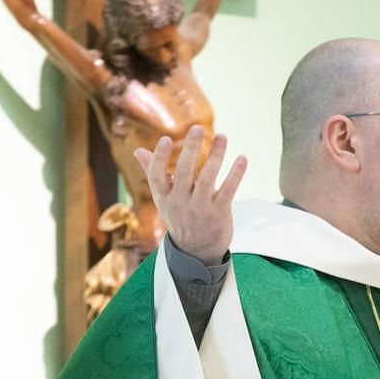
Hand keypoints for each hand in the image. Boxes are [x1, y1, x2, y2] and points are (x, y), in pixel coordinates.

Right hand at [135, 126, 247, 264]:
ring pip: (207, 178)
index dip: (159, 158)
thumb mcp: (162, 198)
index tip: (165, 139)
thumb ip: (153, 172)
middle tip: (197, 128)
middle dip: (190, 149)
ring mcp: (200, 207)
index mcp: (164, 195)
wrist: (197, 250)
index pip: (157, 176)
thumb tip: (138, 150)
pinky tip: (242, 158)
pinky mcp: (219, 212)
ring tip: (222, 137)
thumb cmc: (179, 216)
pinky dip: (235, 174)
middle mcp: (180, 201)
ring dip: (216, 156)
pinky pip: (228, 190)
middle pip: (184, 172)